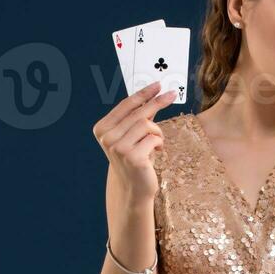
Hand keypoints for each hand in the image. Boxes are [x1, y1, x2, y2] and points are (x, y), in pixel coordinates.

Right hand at [92, 80, 176, 202]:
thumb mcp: (133, 136)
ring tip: (157, 143)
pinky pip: (154, 138)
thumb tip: (152, 95)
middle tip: (172, 94)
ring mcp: (118, 147)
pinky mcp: (132, 157)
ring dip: (158, 132)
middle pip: (138, 112)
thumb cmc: (136, 160)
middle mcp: (107, 137)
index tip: (158, 84)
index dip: (143, 94)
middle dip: (157, 102)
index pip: (125, 105)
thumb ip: (138, 117)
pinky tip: (157, 152)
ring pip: (147, 125)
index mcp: (102, 129)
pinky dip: (160, 143)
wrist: (134, 189)